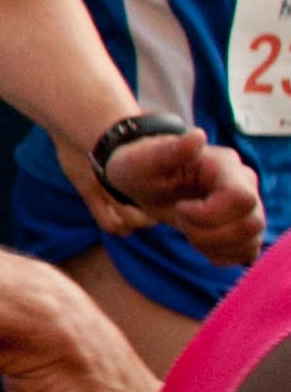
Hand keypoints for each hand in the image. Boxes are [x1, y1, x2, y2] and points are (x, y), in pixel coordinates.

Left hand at [76, 128, 264, 266]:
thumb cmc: (141, 166)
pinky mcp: (243, 225)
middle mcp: (244, 183)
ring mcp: (247, 206)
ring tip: (188, 230)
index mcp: (224, 165)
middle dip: (209, 233)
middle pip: (250, 223)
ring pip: (251, 241)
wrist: (144, 179)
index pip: (241, 199)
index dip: (209, 214)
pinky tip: (199, 241)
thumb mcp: (143, 160)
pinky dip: (221, 255)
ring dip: (214, 245)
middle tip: (180, 220)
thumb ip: (170, 151)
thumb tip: (198, 136)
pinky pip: (247, 251)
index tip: (179, 210)